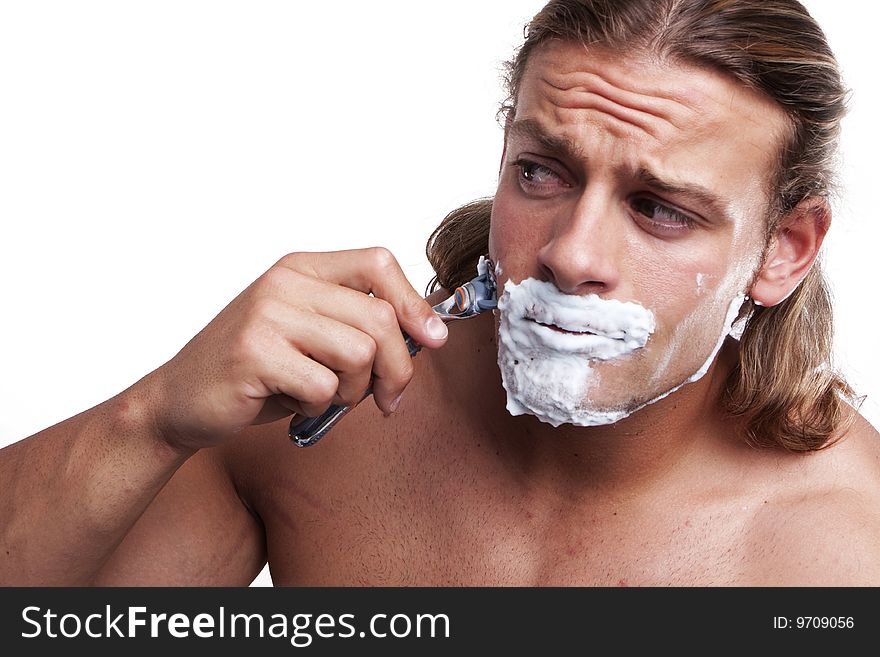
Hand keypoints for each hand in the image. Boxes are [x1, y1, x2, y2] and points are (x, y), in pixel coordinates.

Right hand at [140, 247, 448, 451]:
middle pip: (379, 320)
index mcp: (301, 268)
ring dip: (354, 390)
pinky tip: (293, 403)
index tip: (433, 339)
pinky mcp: (254, 353)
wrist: (178, 400)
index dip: (415, 302)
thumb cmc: (255, 371)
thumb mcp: (309, 334)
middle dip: (397, 369)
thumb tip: (428, 335)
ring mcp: (267, 314)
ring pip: (359, 353)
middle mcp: (284, 282)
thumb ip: (357, 324)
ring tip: (325, 396)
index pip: (378, 263)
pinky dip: (319, 407)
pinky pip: (324, 386)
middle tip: (387, 397)